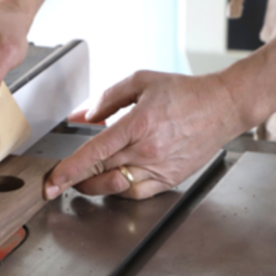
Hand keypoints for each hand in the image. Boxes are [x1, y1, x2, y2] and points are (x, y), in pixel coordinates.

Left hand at [44, 71, 245, 199]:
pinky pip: (135, 194)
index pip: (95, 153)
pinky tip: (110, 181)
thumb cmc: (184, 93)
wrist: (223, 106)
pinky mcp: (168, 180)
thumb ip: (107, 98)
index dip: (69, 170)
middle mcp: (148, 150)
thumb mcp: (141, 82)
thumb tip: (83, 116)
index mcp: (138, 124)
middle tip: (55, 184)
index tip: (52, 181)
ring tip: (81, 180)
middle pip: (100, 172)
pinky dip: (117, 190)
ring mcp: (159, 168)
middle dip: (72, 181)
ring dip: (92, 187)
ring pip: (115, 187)